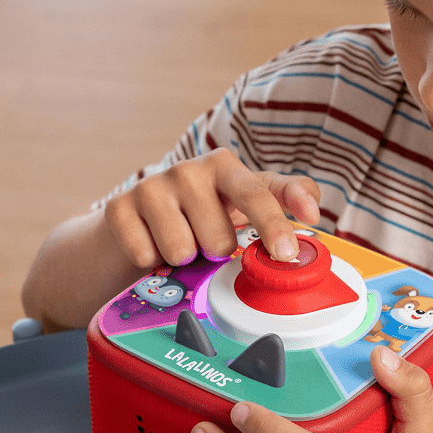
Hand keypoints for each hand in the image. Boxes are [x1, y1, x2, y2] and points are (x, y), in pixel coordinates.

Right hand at [103, 148, 320, 269]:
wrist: (131, 228)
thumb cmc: (198, 218)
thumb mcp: (240, 207)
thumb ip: (280, 203)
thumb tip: (313, 214)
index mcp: (228, 169)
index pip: (260, 193)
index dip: (277, 220)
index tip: (287, 251)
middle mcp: (191, 170)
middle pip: (220, 240)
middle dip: (216, 254)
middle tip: (205, 243)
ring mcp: (153, 185)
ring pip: (183, 251)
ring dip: (182, 260)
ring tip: (177, 244)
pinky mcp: (119, 208)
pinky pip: (147, 255)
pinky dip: (150, 263)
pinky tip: (149, 247)